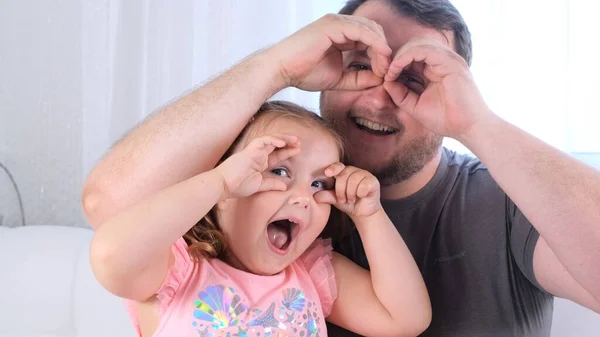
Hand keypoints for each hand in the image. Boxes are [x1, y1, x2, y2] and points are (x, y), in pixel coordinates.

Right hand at [215, 134, 299, 198]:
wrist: (224, 185)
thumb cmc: (238, 186)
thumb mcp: (260, 185)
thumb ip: (272, 184)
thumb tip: (285, 186)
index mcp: (261, 163)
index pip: (277, 154)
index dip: (288, 151)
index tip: (298, 149)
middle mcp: (258, 155)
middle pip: (276, 144)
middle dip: (288, 141)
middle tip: (299, 141)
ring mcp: (254, 151)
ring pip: (271, 139)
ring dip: (283, 138)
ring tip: (294, 139)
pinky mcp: (249, 150)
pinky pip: (263, 140)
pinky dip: (273, 140)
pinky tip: (282, 142)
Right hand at [266, 14, 391, 91]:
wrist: (281, 70)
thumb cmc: (303, 73)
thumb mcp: (339, 79)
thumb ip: (358, 79)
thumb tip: (380, 80)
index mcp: (341, 34)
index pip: (370, 38)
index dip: (381, 55)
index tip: (385, 74)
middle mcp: (340, 24)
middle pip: (374, 31)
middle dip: (384, 52)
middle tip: (387, 72)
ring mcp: (336, 22)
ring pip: (371, 29)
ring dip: (382, 49)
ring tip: (383, 68)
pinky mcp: (332, 25)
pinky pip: (362, 31)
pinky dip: (375, 43)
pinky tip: (380, 57)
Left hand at [315, 163, 381, 218]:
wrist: (362, 212)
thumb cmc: (348, 203)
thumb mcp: (335, 200)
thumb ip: (326, 196)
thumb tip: (315, 196)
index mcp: (343, 173)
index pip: (337, 166)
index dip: (333, 169)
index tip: (327, 173)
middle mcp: (354, 171)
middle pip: (343, 175)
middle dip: (341, 191)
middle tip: (343, 199)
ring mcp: (364, 174)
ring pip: (353, 180)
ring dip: (351, 194)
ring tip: (352, 199)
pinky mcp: (373, 181)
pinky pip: (364, 185)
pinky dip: (361, 193)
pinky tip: (362, 196)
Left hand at [383, 37, 493, 139]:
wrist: (467, 128)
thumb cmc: (446, 120)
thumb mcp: (416, 107)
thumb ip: (401, 95)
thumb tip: (385, 83)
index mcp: (436, 70)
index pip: (413, 56)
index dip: (395, 64)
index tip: (383, 77)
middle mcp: (443, 61)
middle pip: (414, 46)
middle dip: (395, 57)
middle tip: (383, 72)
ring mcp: (448, 60)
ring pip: (417, 44)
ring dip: (399, 56)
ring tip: (389, 71)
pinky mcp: (450, 62)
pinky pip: (423, 50)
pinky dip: (406, 57)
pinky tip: (396, 69)